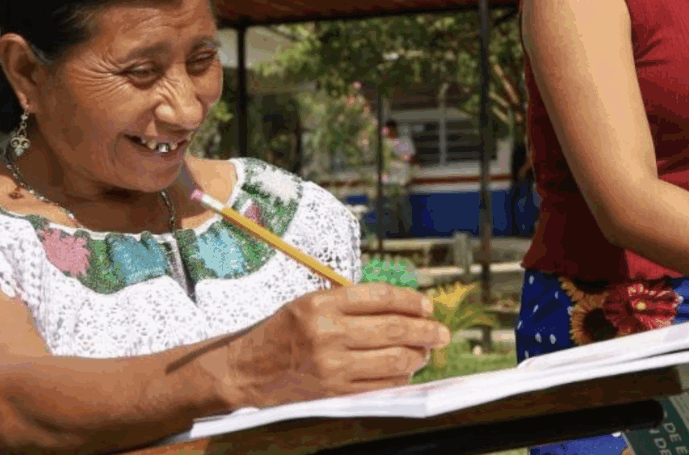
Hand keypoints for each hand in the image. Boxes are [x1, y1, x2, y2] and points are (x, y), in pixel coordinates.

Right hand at [218, 283, 449, 407]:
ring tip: (424, 352)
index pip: (382, 297)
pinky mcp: (333, 392)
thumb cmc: (281, 333)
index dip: (412, 301)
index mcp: (322, 304)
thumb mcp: (309, 303)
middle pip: (394, 329)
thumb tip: (403, 308)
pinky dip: (400, 378)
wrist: (245, 371)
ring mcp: (331, 365)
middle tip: (442, 333)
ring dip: (417, 356)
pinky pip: (381, 385)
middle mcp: (327, 333)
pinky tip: (405, 371)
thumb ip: (350, 303)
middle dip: (426, 331)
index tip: (427, 307)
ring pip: (394, 359)